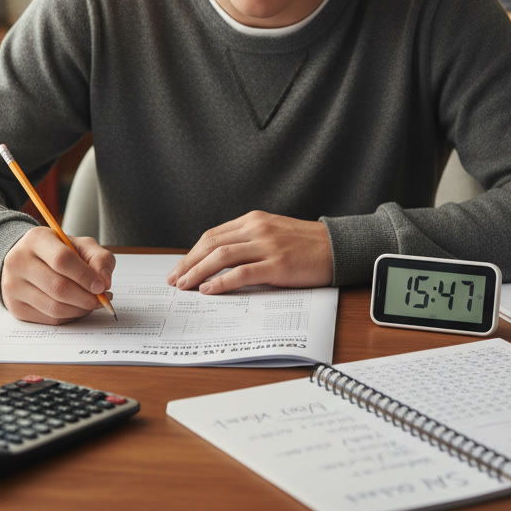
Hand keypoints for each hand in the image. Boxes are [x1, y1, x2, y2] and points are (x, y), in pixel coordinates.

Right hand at [0, 226, 114, 323]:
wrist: (27, 260)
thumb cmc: (58, 251)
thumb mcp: (80, 245)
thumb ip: (99, 258)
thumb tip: (104, 282)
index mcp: (36, 239)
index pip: (62, 260)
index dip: (85, 276)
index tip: (102, 286)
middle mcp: (19, 262)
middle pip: (58, 287)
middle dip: (86, 298)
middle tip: (101, 300)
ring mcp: (13, 286)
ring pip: (54, 307)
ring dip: (80, 310)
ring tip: (91, 303)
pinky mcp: (15, 307)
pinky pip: (49, 319)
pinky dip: (69, 317)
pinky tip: (77, 308)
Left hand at [166, 211, 332, 294]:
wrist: (337, 247)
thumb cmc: (306, 244)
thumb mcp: (273, 233)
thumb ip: (248, 240)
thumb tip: (218, 260)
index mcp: (253, 220)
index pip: (213, 235)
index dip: (192, 252)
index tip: (179, 267)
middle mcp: (257, 228)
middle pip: (211, 244)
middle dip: (188, 263)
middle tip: (174, 279)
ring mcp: (267, 245)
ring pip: (221, 256)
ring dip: (198, 272)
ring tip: (185, 286)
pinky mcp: (277, 264)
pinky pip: (242, 273)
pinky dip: (221, 282)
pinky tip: (208, 290)